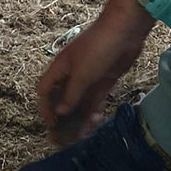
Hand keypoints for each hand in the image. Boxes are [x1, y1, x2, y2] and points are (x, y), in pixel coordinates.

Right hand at [35, 0, 152, 145]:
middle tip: (63, 138)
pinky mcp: (104, 81)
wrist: (125, 31)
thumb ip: (71, 95)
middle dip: (62, 118)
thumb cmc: (98, 48)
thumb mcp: (82, 74)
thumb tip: (60, 112)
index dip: (45, 107)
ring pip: (80, 103)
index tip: (51, 124)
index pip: (45, 90)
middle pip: (62, 100)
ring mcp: (89, 78)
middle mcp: (72, 74)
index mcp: (60, 68)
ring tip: (80, 139)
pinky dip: (94, 112)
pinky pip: (95, 101)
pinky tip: (95, 125)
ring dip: (79, 119)